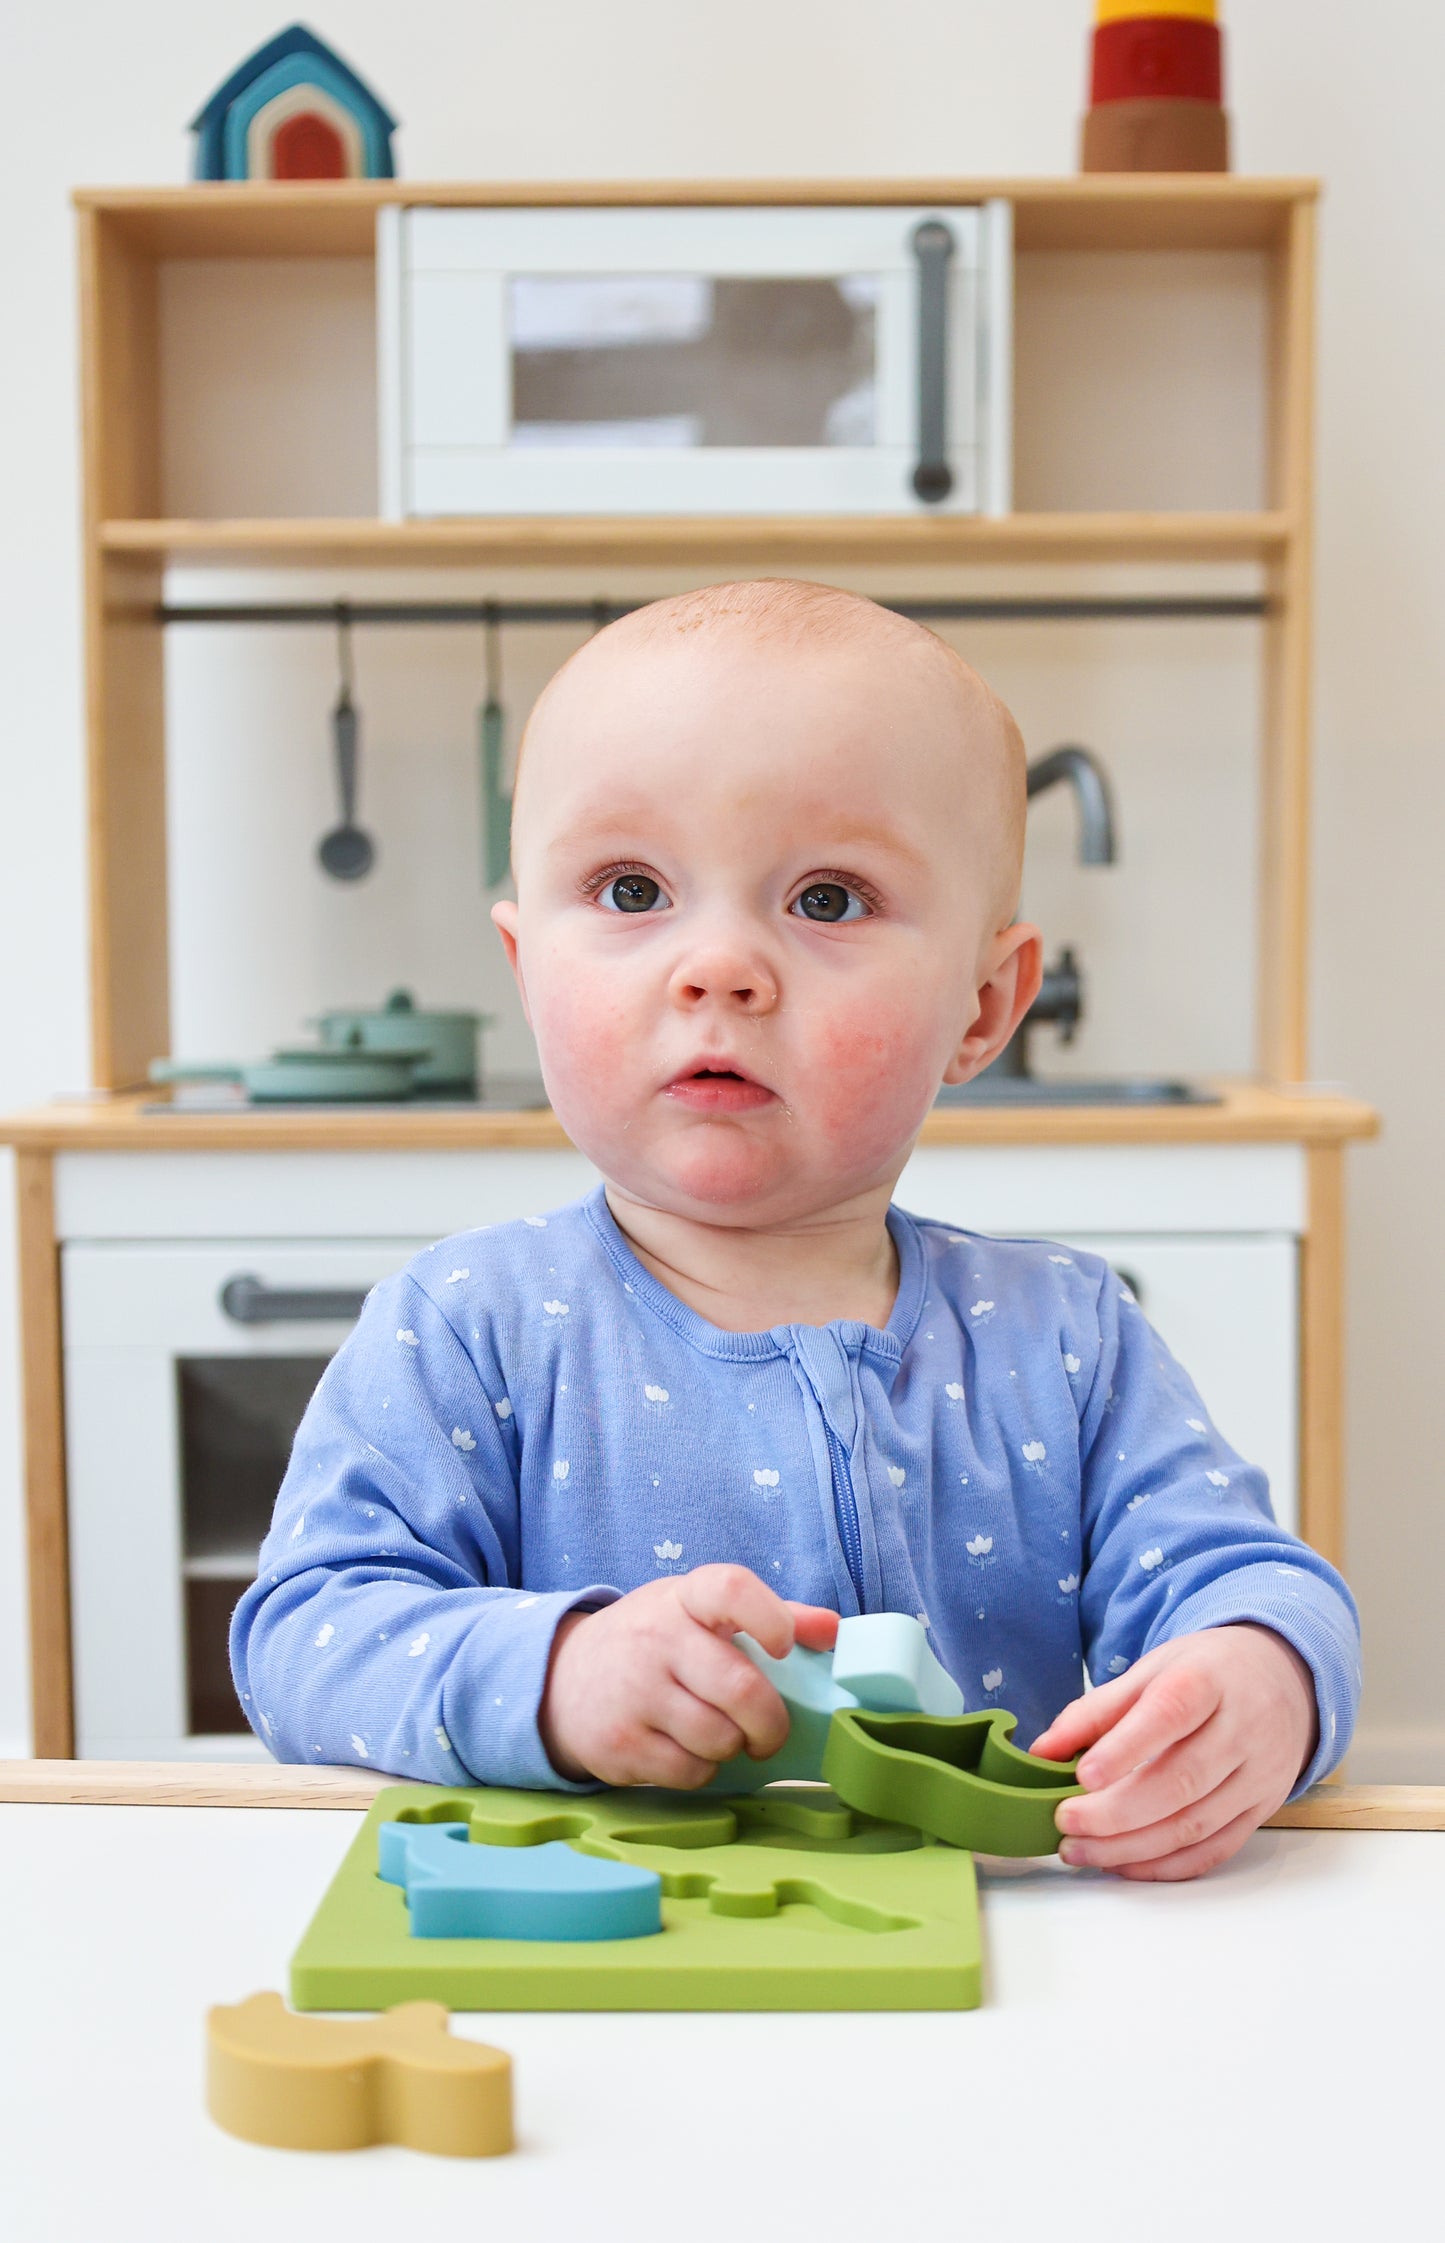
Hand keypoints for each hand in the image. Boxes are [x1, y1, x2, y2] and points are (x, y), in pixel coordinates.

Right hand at [538, 1564, 839, 1787]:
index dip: (770, 1617)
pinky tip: (689, 1751)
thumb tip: (835, 1630)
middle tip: (770, 1733)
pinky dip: (703, 1771)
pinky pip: (689, 1772)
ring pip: (719, 1739)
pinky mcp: (619, 1745)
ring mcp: (634, 1694)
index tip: (783, 1646)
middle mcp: (657, 1640)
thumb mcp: (700, 1614)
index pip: (731, 1589)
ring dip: (734, 1748)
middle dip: (771, 1724)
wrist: (563, 1679)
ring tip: (721, 1736)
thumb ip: (769, 1615)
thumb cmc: (655, 1643)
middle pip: (741, 1689)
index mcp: (685, 1599)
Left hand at [1029, 1624, 1318, 1881]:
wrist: (1282, 1678)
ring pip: (1195, 1825)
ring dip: (1132, 1847)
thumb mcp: (1152, 1669)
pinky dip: (1165, 1864)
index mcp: (1209, 1680)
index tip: (1083, 1776)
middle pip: (1182, 1780)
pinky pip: (1214, 1849)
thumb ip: (1096, 1710)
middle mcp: (1243, 1729)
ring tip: (1080, 1850)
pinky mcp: (1262, 1810)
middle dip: (1117, 1812)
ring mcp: (1258, 1775)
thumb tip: (1042, 1751)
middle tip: (1065, 1823)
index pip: (1170, 1714)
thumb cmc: (1205, 1673)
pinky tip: (1124, 1864)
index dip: (1126, 1748)